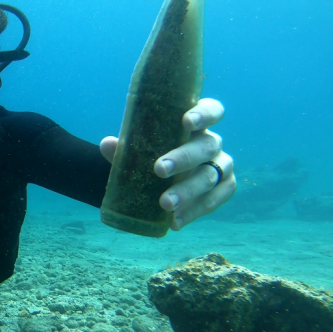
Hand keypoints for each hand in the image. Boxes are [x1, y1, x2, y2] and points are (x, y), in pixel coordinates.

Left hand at [99, 98, 235, 230]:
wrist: (161, 182)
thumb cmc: (151, 156)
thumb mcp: (139, 151)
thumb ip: (125, 148)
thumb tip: (108, 144)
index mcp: (196, 125)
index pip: (212, 110)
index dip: (204, 113)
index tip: (187, 122)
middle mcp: (212, 143)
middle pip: (207, 146)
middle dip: (183, 158)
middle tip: (159, 169)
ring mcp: (221, 165)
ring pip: (210, 176)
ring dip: (187, 191)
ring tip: (165, 204)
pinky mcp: (224, 188)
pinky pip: (214, 200)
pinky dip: (193, 212)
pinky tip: (174, 221)